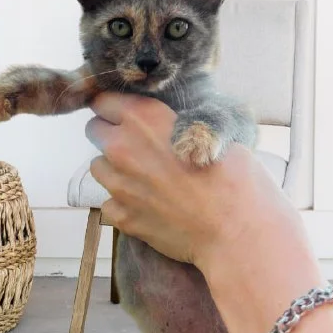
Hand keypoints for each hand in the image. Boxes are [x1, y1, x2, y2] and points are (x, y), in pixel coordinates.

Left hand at [85, 92, 301, 271]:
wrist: (239, 232)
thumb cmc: (237, 179)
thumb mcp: (210, 131)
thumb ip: (173, 123)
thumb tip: (164, 122)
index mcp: (144, 118)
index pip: (103, 100)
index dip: (113, 107)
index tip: (123, 114)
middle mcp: (122, 147)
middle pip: (93, 130)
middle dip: (110, 134)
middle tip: (136, 147)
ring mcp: (118, 183)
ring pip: (97, 166)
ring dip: (114, 169)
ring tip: (144, 178)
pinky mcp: (121, 215)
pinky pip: (108, 202)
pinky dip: (123, 203)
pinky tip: (147, 206)